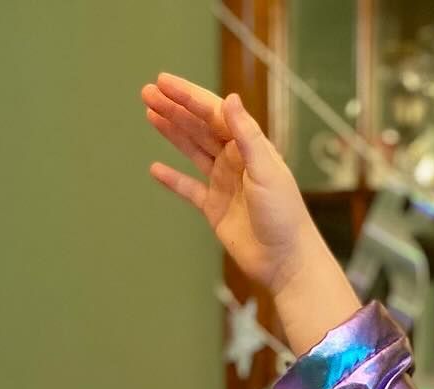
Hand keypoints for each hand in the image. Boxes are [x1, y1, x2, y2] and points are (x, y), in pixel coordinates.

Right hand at [142, 75, 359, 353]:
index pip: (214, 113)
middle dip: (174, 109)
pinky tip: (155, 168)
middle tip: (147, 92)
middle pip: (200, 127)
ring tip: (150, 113)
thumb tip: (230, 98)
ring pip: (193, 151)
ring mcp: (224, 184)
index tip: (163, 82)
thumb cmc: (284, 215)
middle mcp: (235, 161)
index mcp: (249, 147)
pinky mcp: (215, 209)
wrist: (286, 262)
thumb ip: (247, 135)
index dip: (188, 96)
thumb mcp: (266, 171)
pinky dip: (173, 179)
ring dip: (172, 132)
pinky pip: (189, 189)